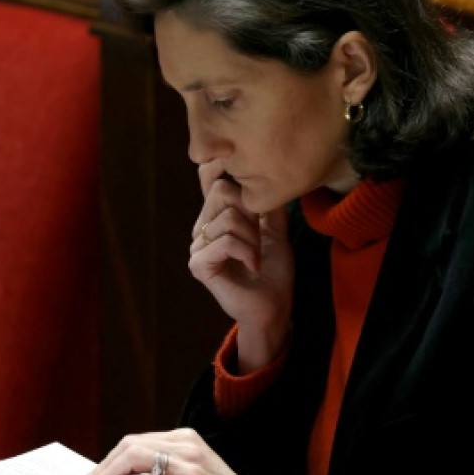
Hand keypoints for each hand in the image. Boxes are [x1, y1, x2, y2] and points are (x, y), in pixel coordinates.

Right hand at [190, 161, 294, 371]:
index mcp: (217, 216)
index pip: (209, 178)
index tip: (243, 172)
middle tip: (260, 237)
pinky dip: (247, 252)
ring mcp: (197, 246)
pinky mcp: (198, 264)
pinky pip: (225, 241)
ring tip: (256, 256)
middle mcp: (202, 227)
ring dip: (253, 238)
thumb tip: (272, 172)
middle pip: (221, 191)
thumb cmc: (274, 272)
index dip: (222, 167)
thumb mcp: (276, 230)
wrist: (274, 307)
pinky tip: (252, 266)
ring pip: (228, 217)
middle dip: (252, 212)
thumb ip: (269, 203)